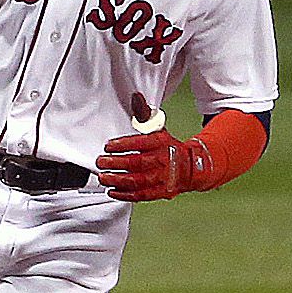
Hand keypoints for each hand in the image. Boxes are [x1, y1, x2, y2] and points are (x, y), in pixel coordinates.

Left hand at [96, 94, 212, 201]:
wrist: (190, 167)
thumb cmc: (168, 148)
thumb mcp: (158, 129)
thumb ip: (143, 116)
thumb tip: (136, 97)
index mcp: (161, 142)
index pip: (139, 143)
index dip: (121, 145)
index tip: (108, 146)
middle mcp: (162, 160)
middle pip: (135, 163)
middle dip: (115, 163)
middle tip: (101, 162)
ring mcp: (161, 178)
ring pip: (137, 181)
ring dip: (117, 180)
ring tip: (104, 177)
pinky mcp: (159, 192)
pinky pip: (140, 195)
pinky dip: (125, 195)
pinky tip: (113, 191)